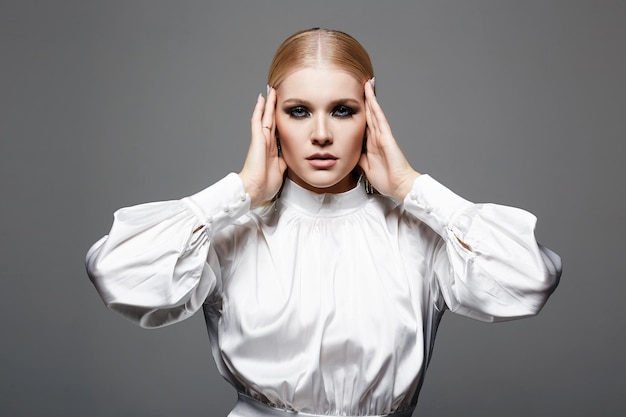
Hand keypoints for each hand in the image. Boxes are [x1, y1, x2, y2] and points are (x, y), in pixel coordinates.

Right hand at [239, 87, 286, 207]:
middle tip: (277, 94)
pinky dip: (259, 109)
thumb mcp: (282, 170)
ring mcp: (261, 140)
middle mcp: (266, 143)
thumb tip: (294, 154)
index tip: (285, 111)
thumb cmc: (266, 185)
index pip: (278, 131)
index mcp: (272, 150)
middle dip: (274, 108)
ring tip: (271, 90)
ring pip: (265, 117)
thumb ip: (286, 160)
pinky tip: (262, 98)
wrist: (255, 190)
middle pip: (271, 120)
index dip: (282, 120)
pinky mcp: (256, 139)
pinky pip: (257, 120)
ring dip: (268, 104)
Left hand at [359, 79, 420, 200]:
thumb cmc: (387, 179)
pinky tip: (371, 97)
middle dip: (365, 100)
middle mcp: (377, 137)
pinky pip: (380, 119)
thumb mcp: (365, 167)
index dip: (359, 112)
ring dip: (370, 98)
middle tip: (360, 85)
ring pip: (374, 113)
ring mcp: (383, 136)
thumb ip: (358, 157)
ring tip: (366, 84)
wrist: (399, 186)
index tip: (353, 102)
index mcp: (372, 144)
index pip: (363, 124)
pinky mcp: (387, 137)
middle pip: (369, 114)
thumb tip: (348, 151)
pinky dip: (375, 108)